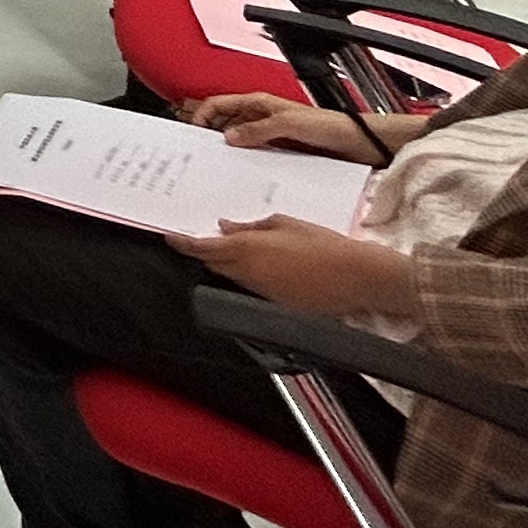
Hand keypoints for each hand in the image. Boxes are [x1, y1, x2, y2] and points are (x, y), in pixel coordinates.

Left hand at [171, 214, 417, 318]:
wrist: (355, 277)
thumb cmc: (322, 243)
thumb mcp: (285, 223)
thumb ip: (251, 226)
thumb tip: (225, 227)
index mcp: (248, 249)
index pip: (204, 249)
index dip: (184, 243)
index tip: (171, 237)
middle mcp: (248, 273)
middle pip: (214, 264)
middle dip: (206, 252)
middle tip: (205, 236)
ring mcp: (261, 292)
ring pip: (231, 276)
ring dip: (226, 264)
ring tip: (234, 247)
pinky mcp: (274, 304)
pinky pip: (250, 288)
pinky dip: (246, 276)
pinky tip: (259, 265)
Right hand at [186, 93, 375, 157]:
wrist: (357, 143)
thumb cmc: (330, 126)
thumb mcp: (288, 124)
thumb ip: (257, 129)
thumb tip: (230, 136)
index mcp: (260, 103)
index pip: (219, 104)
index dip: (203, 114)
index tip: (193, 131)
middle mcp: (262, 117)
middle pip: (225, 121)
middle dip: (210, 133)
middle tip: (200, 150)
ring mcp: (270, 134)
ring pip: (239, 139)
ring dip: (228, 149)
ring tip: (218, 163)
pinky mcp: (280, 150)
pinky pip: (255, 154)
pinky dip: (245, 161)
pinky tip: (243, 172)